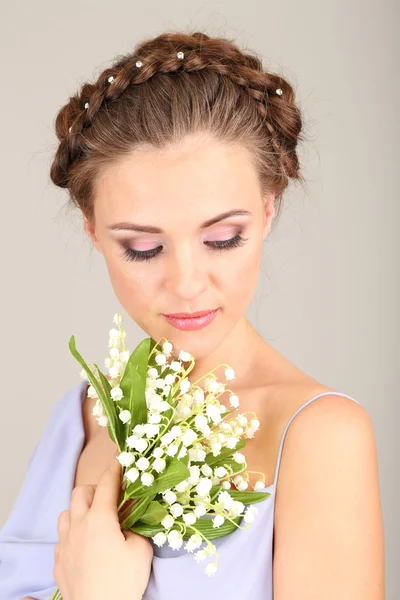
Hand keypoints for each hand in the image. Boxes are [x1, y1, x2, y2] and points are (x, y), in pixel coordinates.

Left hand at [54, 457, 152, 599]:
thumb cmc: (122, 581)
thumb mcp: (141, 550)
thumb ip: (137, 527)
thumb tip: (133, 520)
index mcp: (99, 519)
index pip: (107, 484)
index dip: (115, 470)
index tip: (120, 461)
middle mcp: (77, 526)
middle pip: (81, 493)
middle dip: (96, 489)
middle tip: (111, 499)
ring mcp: (64, 544)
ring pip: (66, 513)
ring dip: (80, 510)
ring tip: (94, 520)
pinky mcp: (58, 561)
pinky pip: (62, 537)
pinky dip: (73, 533)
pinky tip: (84, 544)